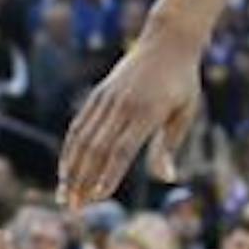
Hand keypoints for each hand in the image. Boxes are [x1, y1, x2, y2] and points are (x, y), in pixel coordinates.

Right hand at [59, 23, 203, 207]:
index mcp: (148, 113)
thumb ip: (168, 146)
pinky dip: (70, 149)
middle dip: (82, 180)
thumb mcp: (184, 114)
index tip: (97, 198)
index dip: (108, 175)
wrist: (167, 41)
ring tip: (63, 194)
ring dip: (70, 170)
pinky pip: (79, 126)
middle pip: (96, 149)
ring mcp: (107, 99)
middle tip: (73, 207)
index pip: (122, 150)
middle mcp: (122, 106)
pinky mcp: (98, 95)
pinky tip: (65, 169)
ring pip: (82, 139)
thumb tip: (166, 179)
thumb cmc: (182, 82)